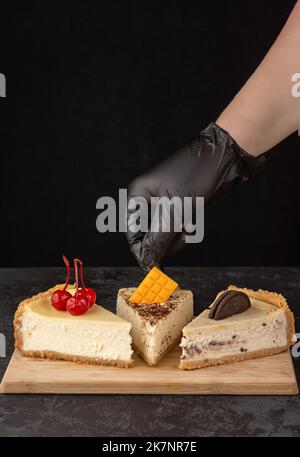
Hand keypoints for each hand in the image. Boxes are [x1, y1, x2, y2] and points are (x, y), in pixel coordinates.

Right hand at [126, 122, 264, 271]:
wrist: (225, 158)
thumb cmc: (197, 175)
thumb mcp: (176, 209)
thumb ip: (159, 237)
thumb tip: (146, 260)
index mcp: (139, 195)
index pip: (133, 233)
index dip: (142, 251)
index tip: (153, 268)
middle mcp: (148, 200)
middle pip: (148, 236)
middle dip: (165, 241)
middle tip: (180, 239)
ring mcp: (164, 204)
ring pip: (164, 235)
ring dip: (176, 237)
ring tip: (188, 227)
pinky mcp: (179, 207)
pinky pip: (176, 229)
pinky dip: (184, 231)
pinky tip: (192, 223)